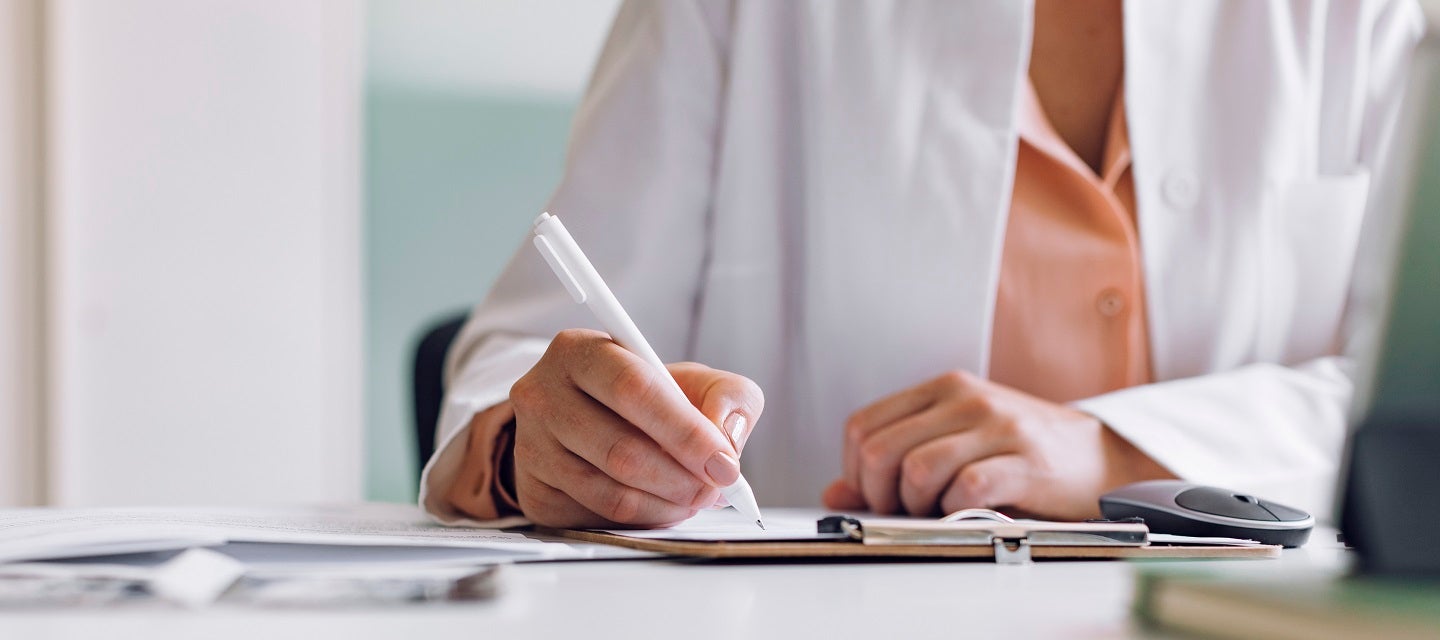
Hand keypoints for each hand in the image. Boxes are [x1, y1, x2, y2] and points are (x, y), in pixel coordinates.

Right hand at [509, 329, 763, 528]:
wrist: (591, 421)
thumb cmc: (645, 398)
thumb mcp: (693, 381)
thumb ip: (727, 396)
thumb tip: (727, 436)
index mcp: (579, 351)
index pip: (633, 390)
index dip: (685, 431)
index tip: (724, 462)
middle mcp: (542, 395)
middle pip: (620, 449)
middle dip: (681, 477)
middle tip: (715, 488)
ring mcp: (530, 447)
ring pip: (610, 491)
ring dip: (667, 503)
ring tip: (695, 497)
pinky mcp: (534, 492)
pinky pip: (598, 517)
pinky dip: (644, 519)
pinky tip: (664, 505)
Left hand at [822, 371, 1171, 520]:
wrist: (1100, 457)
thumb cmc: (1021, 452)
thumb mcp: (953, 444)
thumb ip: (894, 463)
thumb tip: (834, 492)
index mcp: (941, 389)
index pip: (862, 427)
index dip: (857, 473)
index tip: (879, 495)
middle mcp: (965, 398)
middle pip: (881, 452)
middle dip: (881, 495)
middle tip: (905, 512)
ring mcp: (997, 426)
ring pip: (916, 470)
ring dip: (917, 506)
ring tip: (939, 511)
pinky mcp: (1025, 460)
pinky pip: (965, 489)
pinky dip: (956, 512)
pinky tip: (970, 513)